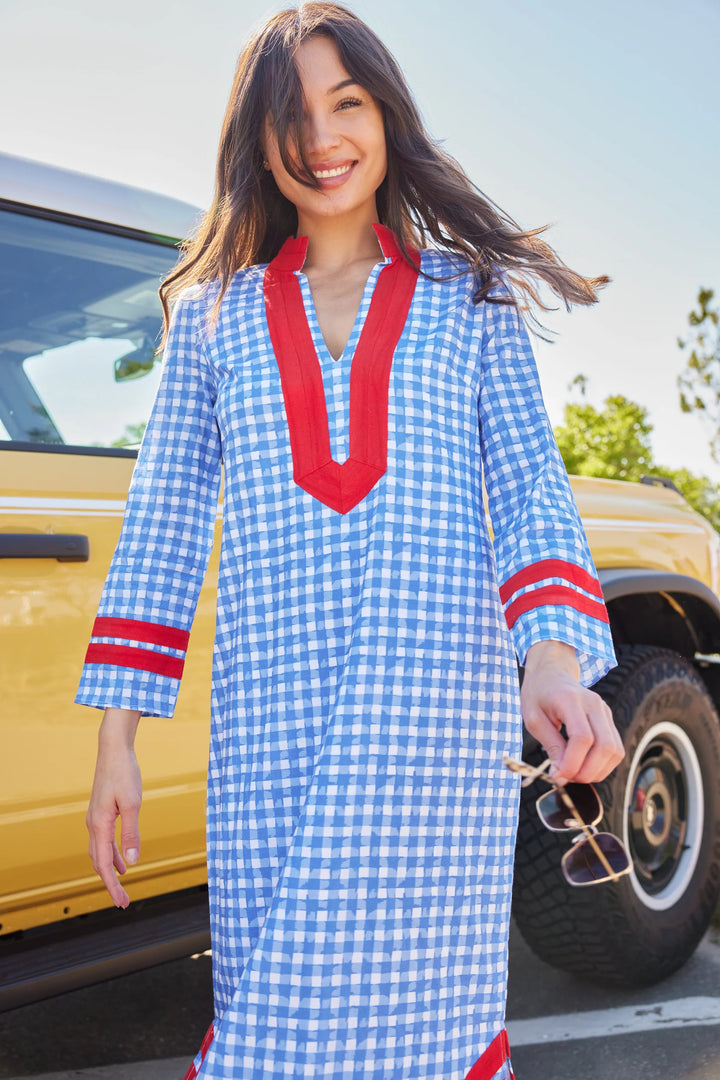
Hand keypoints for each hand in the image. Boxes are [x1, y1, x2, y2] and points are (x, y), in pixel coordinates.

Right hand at [86, 709, 141, 908]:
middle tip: (123, 902)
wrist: (113, 750)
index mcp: (98, 825)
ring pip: (100, 853)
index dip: (112, 886)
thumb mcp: (133, 803)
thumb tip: (133, 859)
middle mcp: (93, 824)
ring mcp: (95, 819)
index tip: (122, 903)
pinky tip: (123, 859)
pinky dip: (112, 855)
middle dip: (110, 884)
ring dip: (111, 870)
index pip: (103, 864)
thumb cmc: (124, 773)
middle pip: (99, 863)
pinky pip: (104, 841)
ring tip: (123, 886)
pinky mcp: (101, 812)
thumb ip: (132, 832)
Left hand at [520, 641, 623, 785]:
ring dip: (597, 771)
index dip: (573, 763)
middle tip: (567, 778)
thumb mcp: (533, 719)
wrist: (552, 673)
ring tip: (575, 773)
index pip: (582, 738)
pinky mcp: (609, 720)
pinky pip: (615, 749)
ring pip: (615, 751)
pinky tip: (585, 766)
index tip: (558, 776)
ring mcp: (605, 711)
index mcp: (571, 700)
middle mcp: (594, 704)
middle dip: (587, 771)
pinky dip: (603, 765)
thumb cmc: (538, 694)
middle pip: (605, 746)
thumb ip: (550, 745)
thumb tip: (562, 774)